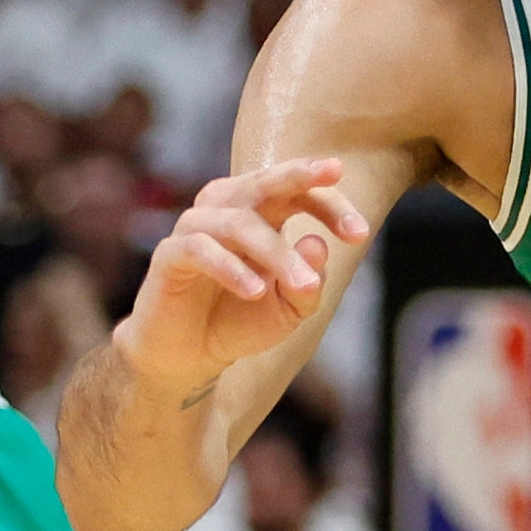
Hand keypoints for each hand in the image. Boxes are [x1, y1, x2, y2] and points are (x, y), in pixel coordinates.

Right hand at [109, 158, 369, 397]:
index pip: (298, 194)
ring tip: (301, 285)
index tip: (360, 233)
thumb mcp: (289, 310)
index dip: (330, 205)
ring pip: (238, 222)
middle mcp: (227, 210)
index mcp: (260, 214)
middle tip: (331, 171)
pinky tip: (256, 290)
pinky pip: (200, 248)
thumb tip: (317, 242)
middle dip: (299, 175)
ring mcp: (195, 228)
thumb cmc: (240, 322)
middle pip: (264, 181)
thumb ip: (308, 282)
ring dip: (275, 252)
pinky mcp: (170, 255)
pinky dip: (231, 268)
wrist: (188, 358)